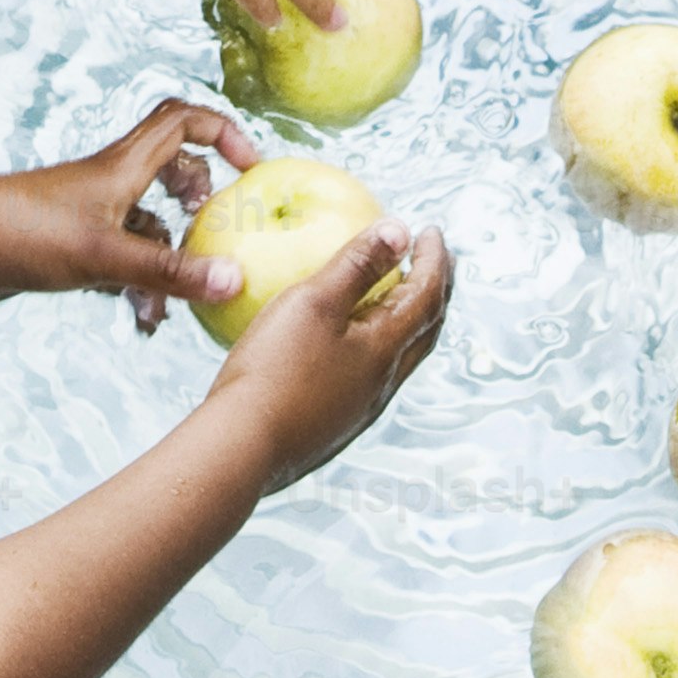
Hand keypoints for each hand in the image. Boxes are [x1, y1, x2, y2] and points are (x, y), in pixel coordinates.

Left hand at [0, 97, 259, 331]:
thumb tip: (236, 279)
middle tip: (217, 236)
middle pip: (171, 172)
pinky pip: (121, 262)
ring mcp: (89, 218)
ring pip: (148, 229)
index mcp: (122, 166)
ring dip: (168, 263)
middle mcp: (109, 185)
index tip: (252, 168)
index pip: (183, 121)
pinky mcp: (69, 250)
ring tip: (173, 307)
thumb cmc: (18, 235)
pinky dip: (137, 287)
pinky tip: (141, 322)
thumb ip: (169, 272)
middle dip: (203, 205)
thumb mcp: (102, 258)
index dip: (223, 133)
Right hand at [205, 218, 449, 488]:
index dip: (435, 260)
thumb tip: (399, 229)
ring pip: (401, 356)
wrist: (242, 448)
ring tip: (396, 295)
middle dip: (434, 290)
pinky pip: (370, 374)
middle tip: (430, 261)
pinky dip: (375, 343)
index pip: (427, 296)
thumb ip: (357, 264)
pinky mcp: (334, 422)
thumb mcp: (314, 302)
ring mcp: (360, 407)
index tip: (431, 230)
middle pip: (425, 329)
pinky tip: (345, 340)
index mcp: (385, 349)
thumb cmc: (275, 370)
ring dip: (408, 320)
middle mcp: (383, 382)